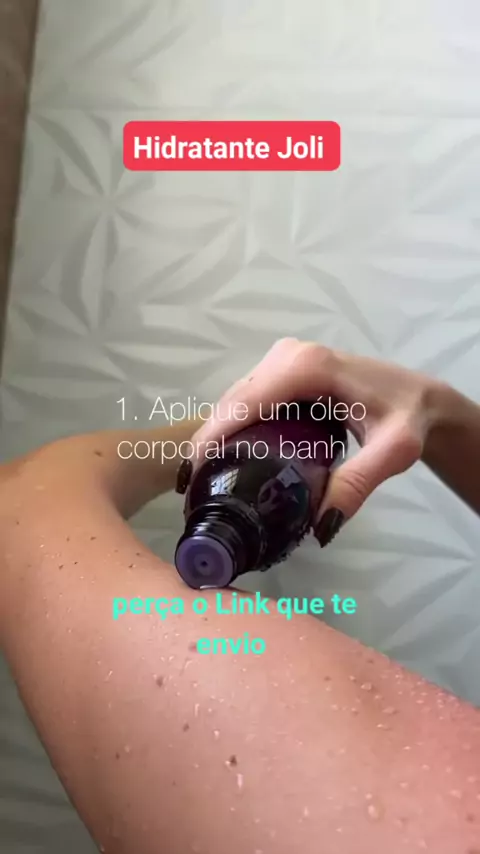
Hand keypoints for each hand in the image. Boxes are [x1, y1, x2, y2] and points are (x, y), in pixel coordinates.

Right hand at [192, 338, 442, 545]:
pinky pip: (248, 399)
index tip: (192, 479)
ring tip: (206, 481)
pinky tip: (229, 459)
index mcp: (305, 368)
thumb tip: (319, 528)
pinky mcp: (283, 368)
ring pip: (235, 400)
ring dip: (217, 437)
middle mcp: (287, 356)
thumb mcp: (391, 453)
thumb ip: (356, 485)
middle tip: (195, 492)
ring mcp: (283, 358)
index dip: (211, 439)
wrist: (421, 398)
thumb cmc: (408, 419)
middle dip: (207, 444)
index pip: (242, 404)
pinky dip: (233, 427)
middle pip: (231, 402)